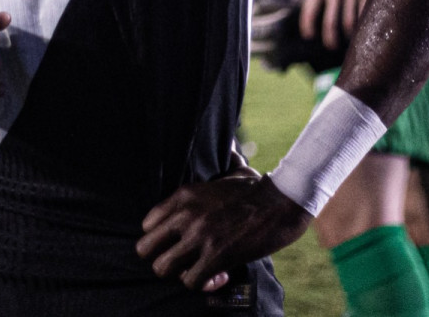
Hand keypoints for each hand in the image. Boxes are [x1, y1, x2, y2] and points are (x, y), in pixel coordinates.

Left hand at [137, 171, 309, 290]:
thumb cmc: (260, 186)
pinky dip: (202, 283)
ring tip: (198, 270)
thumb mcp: (232, 169)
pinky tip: (217, 276)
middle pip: (144, 249)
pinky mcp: (217, 255)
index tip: (177, 242)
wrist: (283, 201)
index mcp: (184, 195)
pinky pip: (191, 281)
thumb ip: (223, 162)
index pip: (147, 224)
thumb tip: (230, 145)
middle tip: (182, 261)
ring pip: (162, 268)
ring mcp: (199, 236)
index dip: (160, 238)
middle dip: (162, 258)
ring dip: (180, 274)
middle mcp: (185, 215)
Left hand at [300, 0, 381, 50]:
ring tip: (349, 40)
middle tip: (331, 46)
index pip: (309, 9)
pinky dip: (363, 26)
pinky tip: (363, 31)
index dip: (307, 25)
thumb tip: (319, 19)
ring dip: (348, 36)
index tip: (309, 36)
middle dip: (330, 38)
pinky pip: (364, 14)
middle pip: (330, 22)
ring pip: (349, 22)